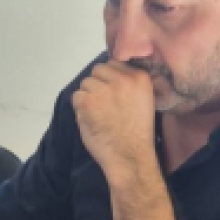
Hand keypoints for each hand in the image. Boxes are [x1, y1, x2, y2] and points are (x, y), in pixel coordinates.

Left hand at [72, 61, 156, 182]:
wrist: (130, 156)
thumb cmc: (137, 132)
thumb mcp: (143, 100)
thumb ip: (128, 85)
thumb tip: (107, 74)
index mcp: (140, 77)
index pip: (114, 63)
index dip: (110, 79)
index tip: (112, 94)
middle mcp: (122, 79)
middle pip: (98, 70)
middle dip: (98, 84)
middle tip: (104, 104)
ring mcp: (104, 89)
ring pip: (85, 83)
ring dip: (88, 96)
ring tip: (98, 114)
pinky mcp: (88, 101)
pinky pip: (76, 96)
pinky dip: (80, 108)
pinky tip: (91, 119)